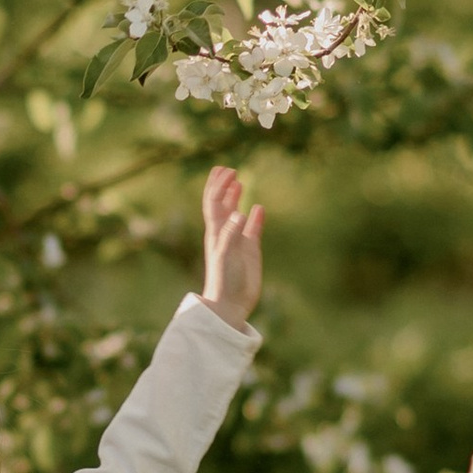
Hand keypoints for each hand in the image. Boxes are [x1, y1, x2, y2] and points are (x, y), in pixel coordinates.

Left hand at [199, 162, 264, 326]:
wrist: (231, 303)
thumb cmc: (224, 280)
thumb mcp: (226, 255)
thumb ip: (231, 233)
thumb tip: (240, 211)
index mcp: (215, 231)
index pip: (214, 202)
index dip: (220, 185)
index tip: (229, 171)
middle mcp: (225, 233)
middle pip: (221, 204)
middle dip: (222, 186)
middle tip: (228, 169)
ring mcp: (237, 241)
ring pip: (235, 214)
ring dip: (235, 198)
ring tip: (238, 182)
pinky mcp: (250, 251)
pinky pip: (253, 229)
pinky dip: (255, 218)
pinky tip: (258, 209)